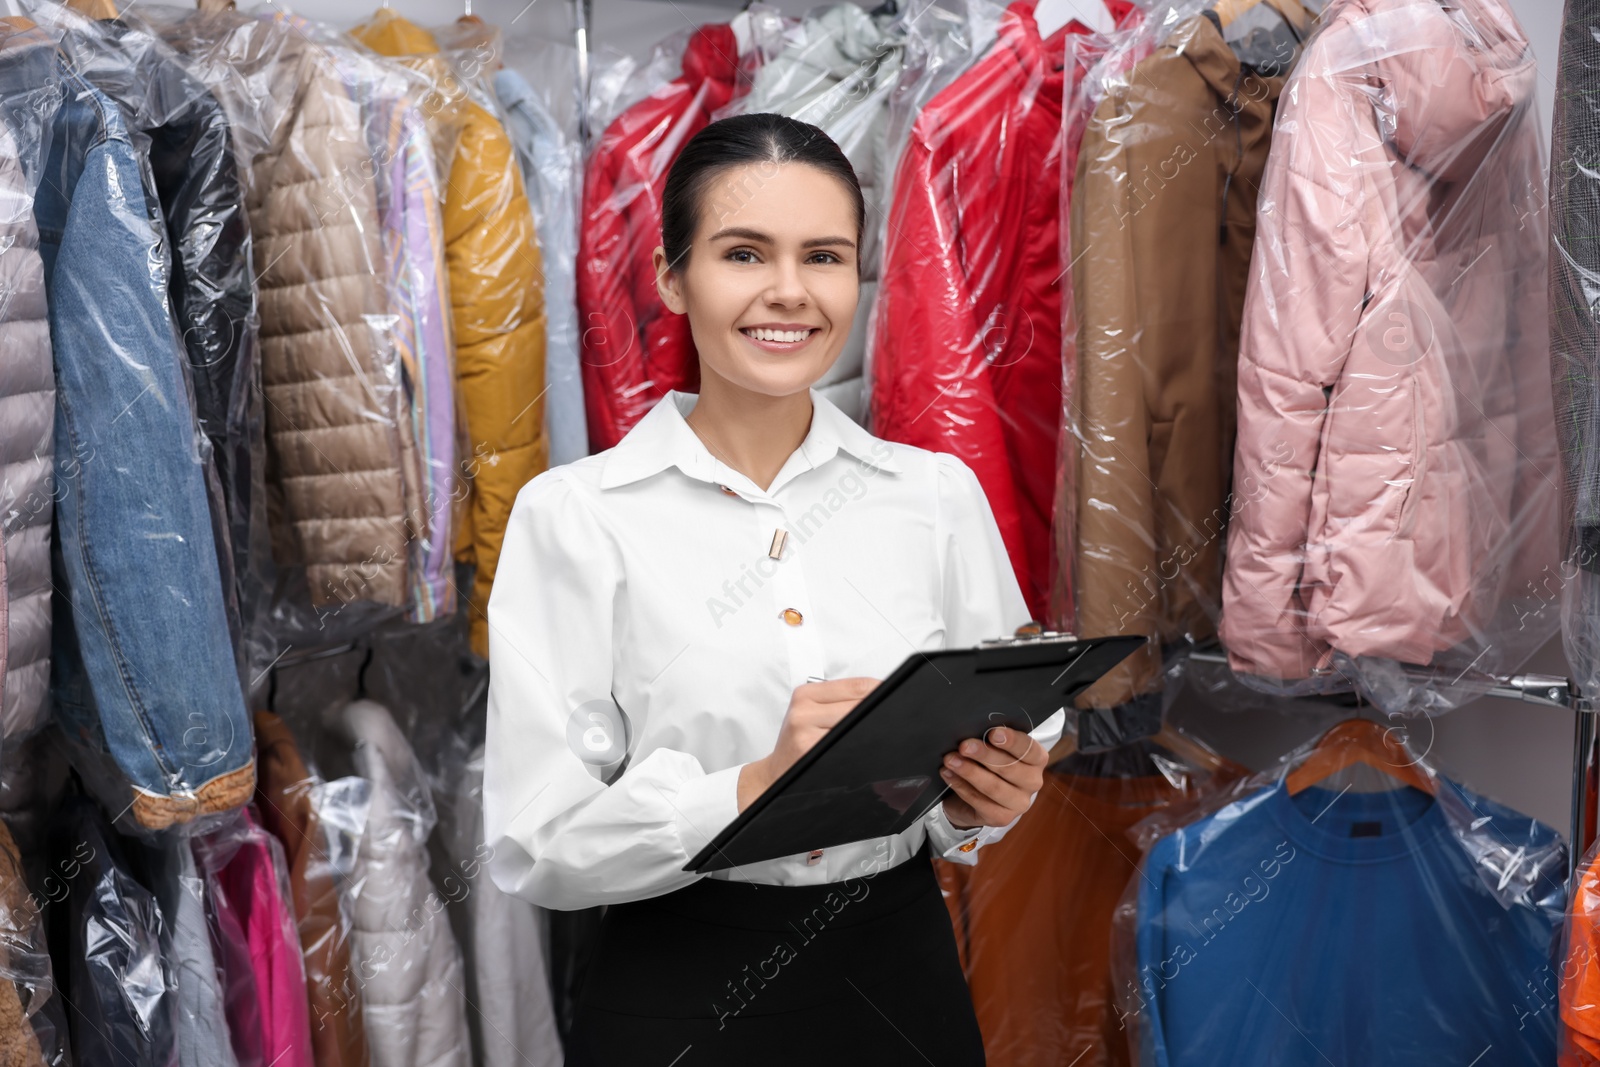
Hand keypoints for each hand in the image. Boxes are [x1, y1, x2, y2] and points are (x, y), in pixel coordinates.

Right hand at [738, 678, 878, 811]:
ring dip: (871, 731)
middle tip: (888, 718)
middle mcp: (803, 713)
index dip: (879, 690)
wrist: (775, 772)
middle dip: (877, 712)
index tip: (891, 695)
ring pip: (855, 726)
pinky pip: (848, 748)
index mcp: (805, 695)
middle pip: (859, 706)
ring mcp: (807, 736)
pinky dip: (859, 748)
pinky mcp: (812, 755)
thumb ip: (839, 700)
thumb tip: (878, 693)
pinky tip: (859, 749)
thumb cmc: (796, 741)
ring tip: (873, 735)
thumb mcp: (809, 711)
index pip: (856, 686)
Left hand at [939, 725, 1047, 829]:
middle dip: (985, 755)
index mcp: (1036, 760)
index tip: (993, 733)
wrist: (976, 796)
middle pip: (1010, 768)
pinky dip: (961, 786)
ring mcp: (1019, 803)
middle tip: (964, 746)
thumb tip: (973, 730)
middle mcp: (1032, 782)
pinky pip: (980, 802)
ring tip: (950, 760)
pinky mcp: (1002, 818)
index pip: (1029, 749)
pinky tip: (949, 775)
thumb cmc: (987, 764)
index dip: (1012, 741)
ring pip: (994, 787)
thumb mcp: (993, 749)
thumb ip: (990, 741)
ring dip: (970, 772)